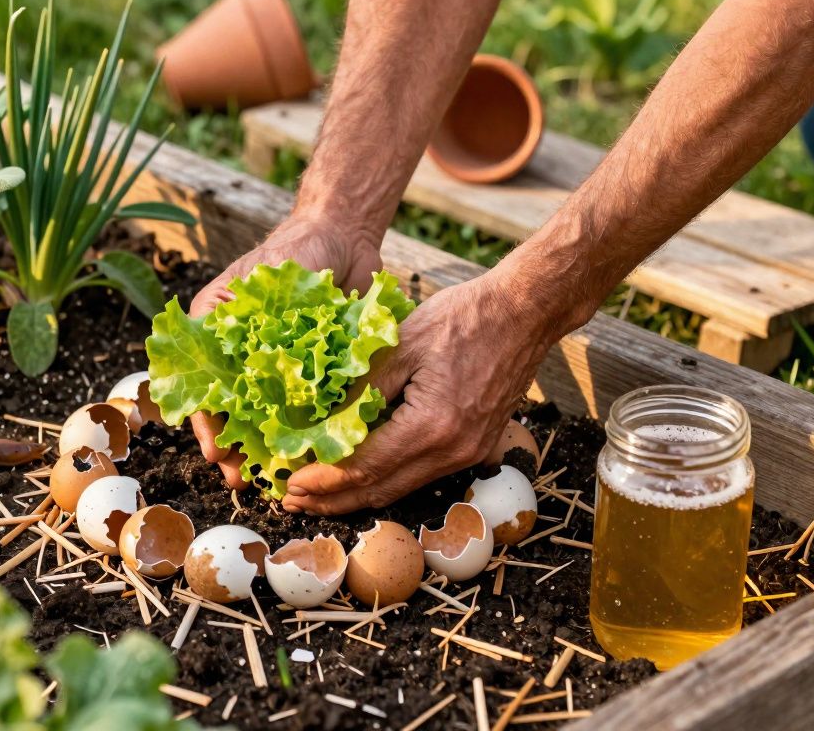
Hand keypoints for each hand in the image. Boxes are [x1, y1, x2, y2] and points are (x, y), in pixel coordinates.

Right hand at [188, 211, 383, 489]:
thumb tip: (221, 372)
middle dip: (235, 449)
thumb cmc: (290, 252)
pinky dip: (305, 434)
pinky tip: (307, 457)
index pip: (201, 391)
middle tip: (242, 479)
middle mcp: (245, 359)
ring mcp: (281, 369)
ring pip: (268, 420)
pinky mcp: (316, 374)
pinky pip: (308, 411)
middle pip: (232, 414)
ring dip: (266, 451)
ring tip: (271, 478)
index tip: (215, 452)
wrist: (343, 236)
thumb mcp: (249, 283)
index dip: (206, 425)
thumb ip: (229, 319)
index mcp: (218, 339)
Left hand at [281, 270, 564, 514]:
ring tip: (317, 494)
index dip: (322, 480)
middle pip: (380, 492)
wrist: (524, 313)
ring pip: (400, 489)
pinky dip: (385, 479)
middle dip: (332, 500)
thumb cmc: (462, 318)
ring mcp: (468, 454)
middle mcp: (452, 451)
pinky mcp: (474, 448)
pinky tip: (360, 474)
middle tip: (292, 501)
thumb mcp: (398, 345)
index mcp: (431, 426)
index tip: (289, 484)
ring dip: (357, 495)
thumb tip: (318, 423)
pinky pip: (420, 475)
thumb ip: (358, 389)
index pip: (363, 469)